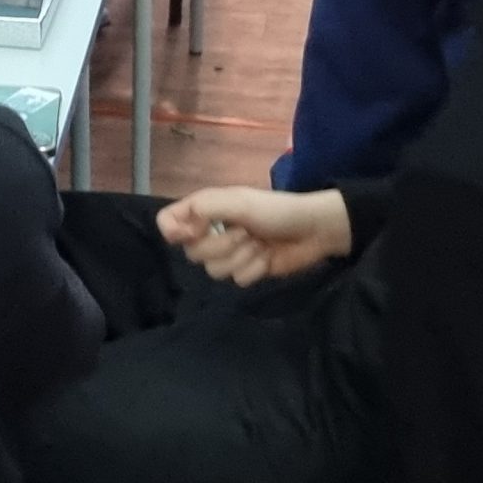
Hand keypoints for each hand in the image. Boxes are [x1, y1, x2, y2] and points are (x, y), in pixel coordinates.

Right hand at [155, 187, 351, 286]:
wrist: (313, 230)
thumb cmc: (276, 210)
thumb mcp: (239, 202)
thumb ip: (203, 209)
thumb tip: (172, 228)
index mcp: (206, 209)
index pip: (169, 221)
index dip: (175, 231)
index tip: (193, 234)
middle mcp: (212, 231)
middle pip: (192, 253)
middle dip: (223, 246)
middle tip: (245, 233)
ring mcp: (229, 253)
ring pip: (213, 270)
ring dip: (241, 258)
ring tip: (259, 244)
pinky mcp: (246, 270)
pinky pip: (236, 280)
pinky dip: (254, 269)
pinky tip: (267, 258)